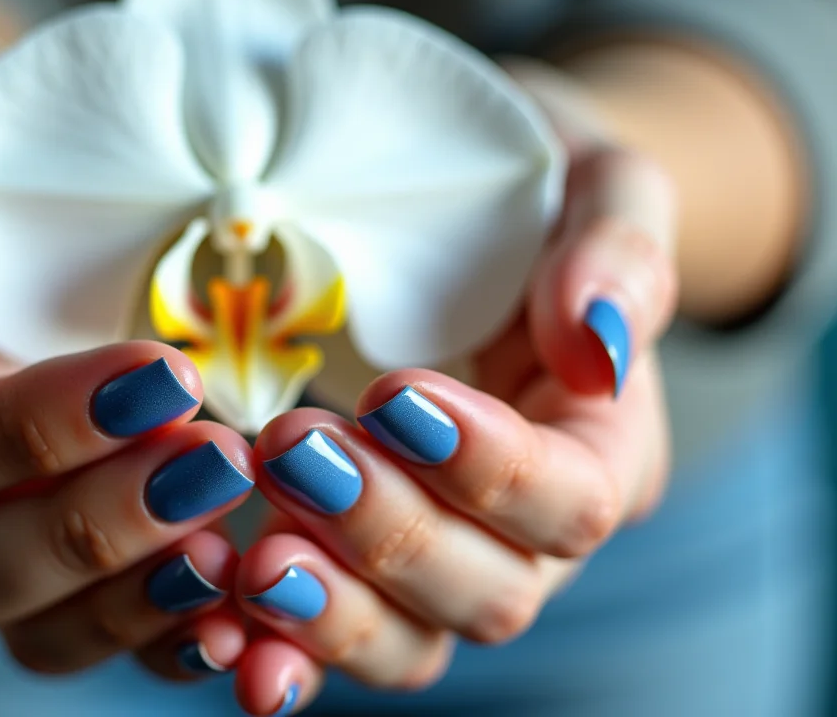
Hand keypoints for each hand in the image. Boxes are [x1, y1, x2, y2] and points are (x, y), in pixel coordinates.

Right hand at [0, 54, 255, 679]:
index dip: (30, 430)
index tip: (160, 377)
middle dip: (96, 528)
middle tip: (218, 460)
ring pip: (32, 631)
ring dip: (140, 600)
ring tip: (240, 552)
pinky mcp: (54, 572)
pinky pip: (101, 640)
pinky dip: (172, 642)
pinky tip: (247, 621)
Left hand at [226, 60, 677, 714]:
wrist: (462, 209)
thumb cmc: (534, 194)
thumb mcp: (598, 187)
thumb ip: (618, 253)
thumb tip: (594, 339)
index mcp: (603, 449)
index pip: (570, 499)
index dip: (487, 468)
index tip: (394, 395)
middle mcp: (528, 532)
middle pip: (487, 592)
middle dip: (386, 533)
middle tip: (292, 450)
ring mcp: (440, 558)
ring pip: (409, 642)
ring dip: (329, 610)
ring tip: (250, 555)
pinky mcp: (355, 564)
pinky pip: (326, 637)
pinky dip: (276, 650)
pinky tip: (218, 632)